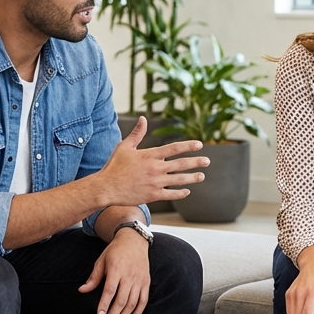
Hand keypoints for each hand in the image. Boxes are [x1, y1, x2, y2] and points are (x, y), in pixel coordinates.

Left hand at [79, 227, 150, 313]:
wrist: (134, 241)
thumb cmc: (115, 251)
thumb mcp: (101, 261)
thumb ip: (93, 278)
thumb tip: (82, 290)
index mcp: (117, 269)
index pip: (110, 291)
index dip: (104, 304)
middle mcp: (129, 276)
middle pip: (121, 300)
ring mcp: (139, 280)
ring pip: (132, 303)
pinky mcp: (146, 283)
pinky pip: (143, 301)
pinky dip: (138, 312)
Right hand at [93, 116, 208, 207]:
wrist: (106, 187)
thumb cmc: (114, 166)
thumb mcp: (124, 146)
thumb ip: (137, 133)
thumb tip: (143, 118)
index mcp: (150, 155)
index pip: (174, 148)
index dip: (188, 145)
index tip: (199, 144)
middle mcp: (156, 169)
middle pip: (181, 164)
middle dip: (196, 162)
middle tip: (207, 161)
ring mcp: (155, 183)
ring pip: (179, 180)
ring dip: (192, 178)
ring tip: (201, 176)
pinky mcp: (153, 195)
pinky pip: (171, 194)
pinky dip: (180, 193)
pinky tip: (186, 191)